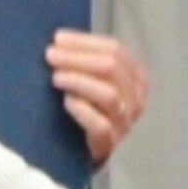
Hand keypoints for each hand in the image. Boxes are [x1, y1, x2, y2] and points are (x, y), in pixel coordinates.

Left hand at [46, 30, 148, 165]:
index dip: (85, 42)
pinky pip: (101, 125)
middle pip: (111, 68)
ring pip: (109, 95)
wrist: (84, 150)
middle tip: (51, 56)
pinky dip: (83, 110)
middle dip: (78, 58)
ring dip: (79, 81)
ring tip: (56, 77)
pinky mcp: (109, 144)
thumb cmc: (88, 106)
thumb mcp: (92, 78)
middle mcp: (136, 98)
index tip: (58, 38)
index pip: (116, 49)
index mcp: (136, 76)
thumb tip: (59, 38)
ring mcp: (125, 122)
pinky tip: (67, 102)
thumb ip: (84, 58)